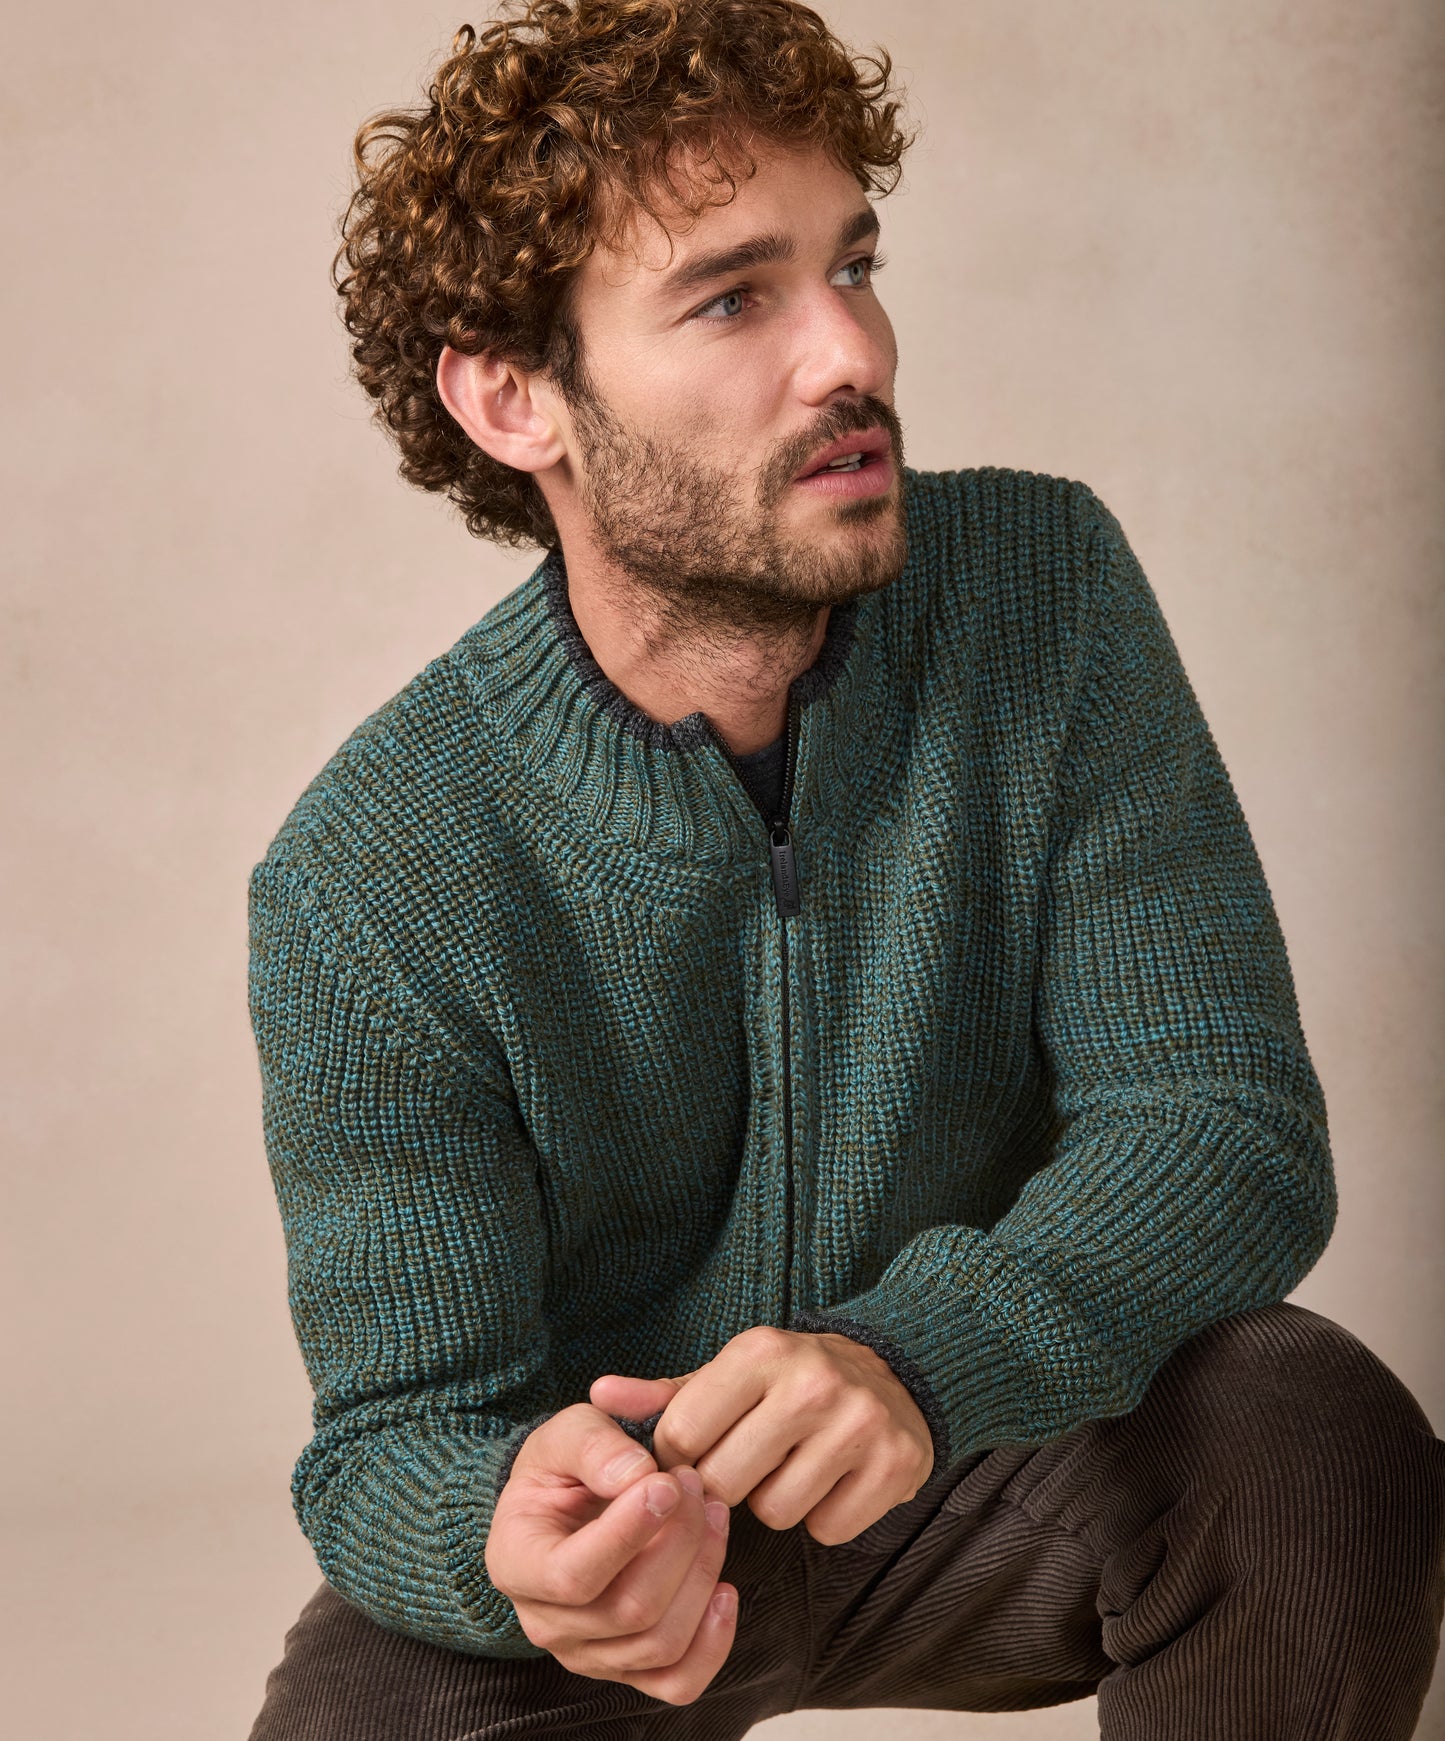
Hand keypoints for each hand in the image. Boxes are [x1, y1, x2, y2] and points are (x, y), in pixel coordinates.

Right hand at [484, 1403, 736, 1704]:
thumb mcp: (566, 1434)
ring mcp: (588, 1654)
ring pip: (660, 1642)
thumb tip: (638, 1476)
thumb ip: (596, 1446)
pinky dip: (713, 1642)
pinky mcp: (628, 1668)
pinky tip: (724, 1588)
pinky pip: (677, 1682)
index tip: (668, 1481)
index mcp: (516, 1563)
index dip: (628, 1533)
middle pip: (629, 1609)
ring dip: (702, 1572)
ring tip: (713, 1512)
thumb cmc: (566, 1466)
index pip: (573, 1575)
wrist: (569, 1499)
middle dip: (679, 1541)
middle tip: (695, 1481)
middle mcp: (545, 1622)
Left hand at [590, 1326, 933, 1545]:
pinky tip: (833, 1481)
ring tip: (794, 1466)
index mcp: (760, 1351)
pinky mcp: (895, 1464)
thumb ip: (662, 1395)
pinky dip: (824, 1517)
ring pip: (775, 1512)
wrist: (892, 1372)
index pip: (681, 1436)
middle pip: (724, 1482)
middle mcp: (812, 1381)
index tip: (700, 1452)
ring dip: (776, 1502)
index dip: (680, 1459)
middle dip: (729, 1485)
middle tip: (753, 1460)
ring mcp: (860, 1422)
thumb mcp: (725, 1376)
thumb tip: (599, 1394)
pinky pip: (827, 1529)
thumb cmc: (787, 1382)